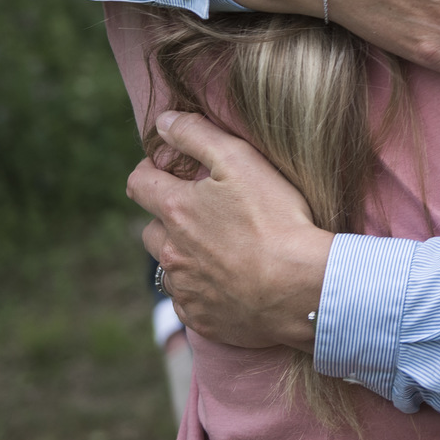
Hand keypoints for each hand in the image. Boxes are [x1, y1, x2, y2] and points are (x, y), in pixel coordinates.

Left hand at [129, 111, 331, 352]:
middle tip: (203, 214)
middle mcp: (171, 251)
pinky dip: (202, 289)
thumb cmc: (275, 219)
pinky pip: (189, 301)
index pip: (139, 183)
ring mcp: (185, 288)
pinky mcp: (201, 318)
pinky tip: (230, 282)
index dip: (150, 172)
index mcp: (175, 210)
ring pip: (169, 267)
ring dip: (183, 256)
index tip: (167, 170)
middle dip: (168, 218)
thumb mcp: (240, 160)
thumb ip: (197, 135)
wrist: (299, 287)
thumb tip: (164, 122)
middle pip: (150, 229)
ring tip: (220, 250)